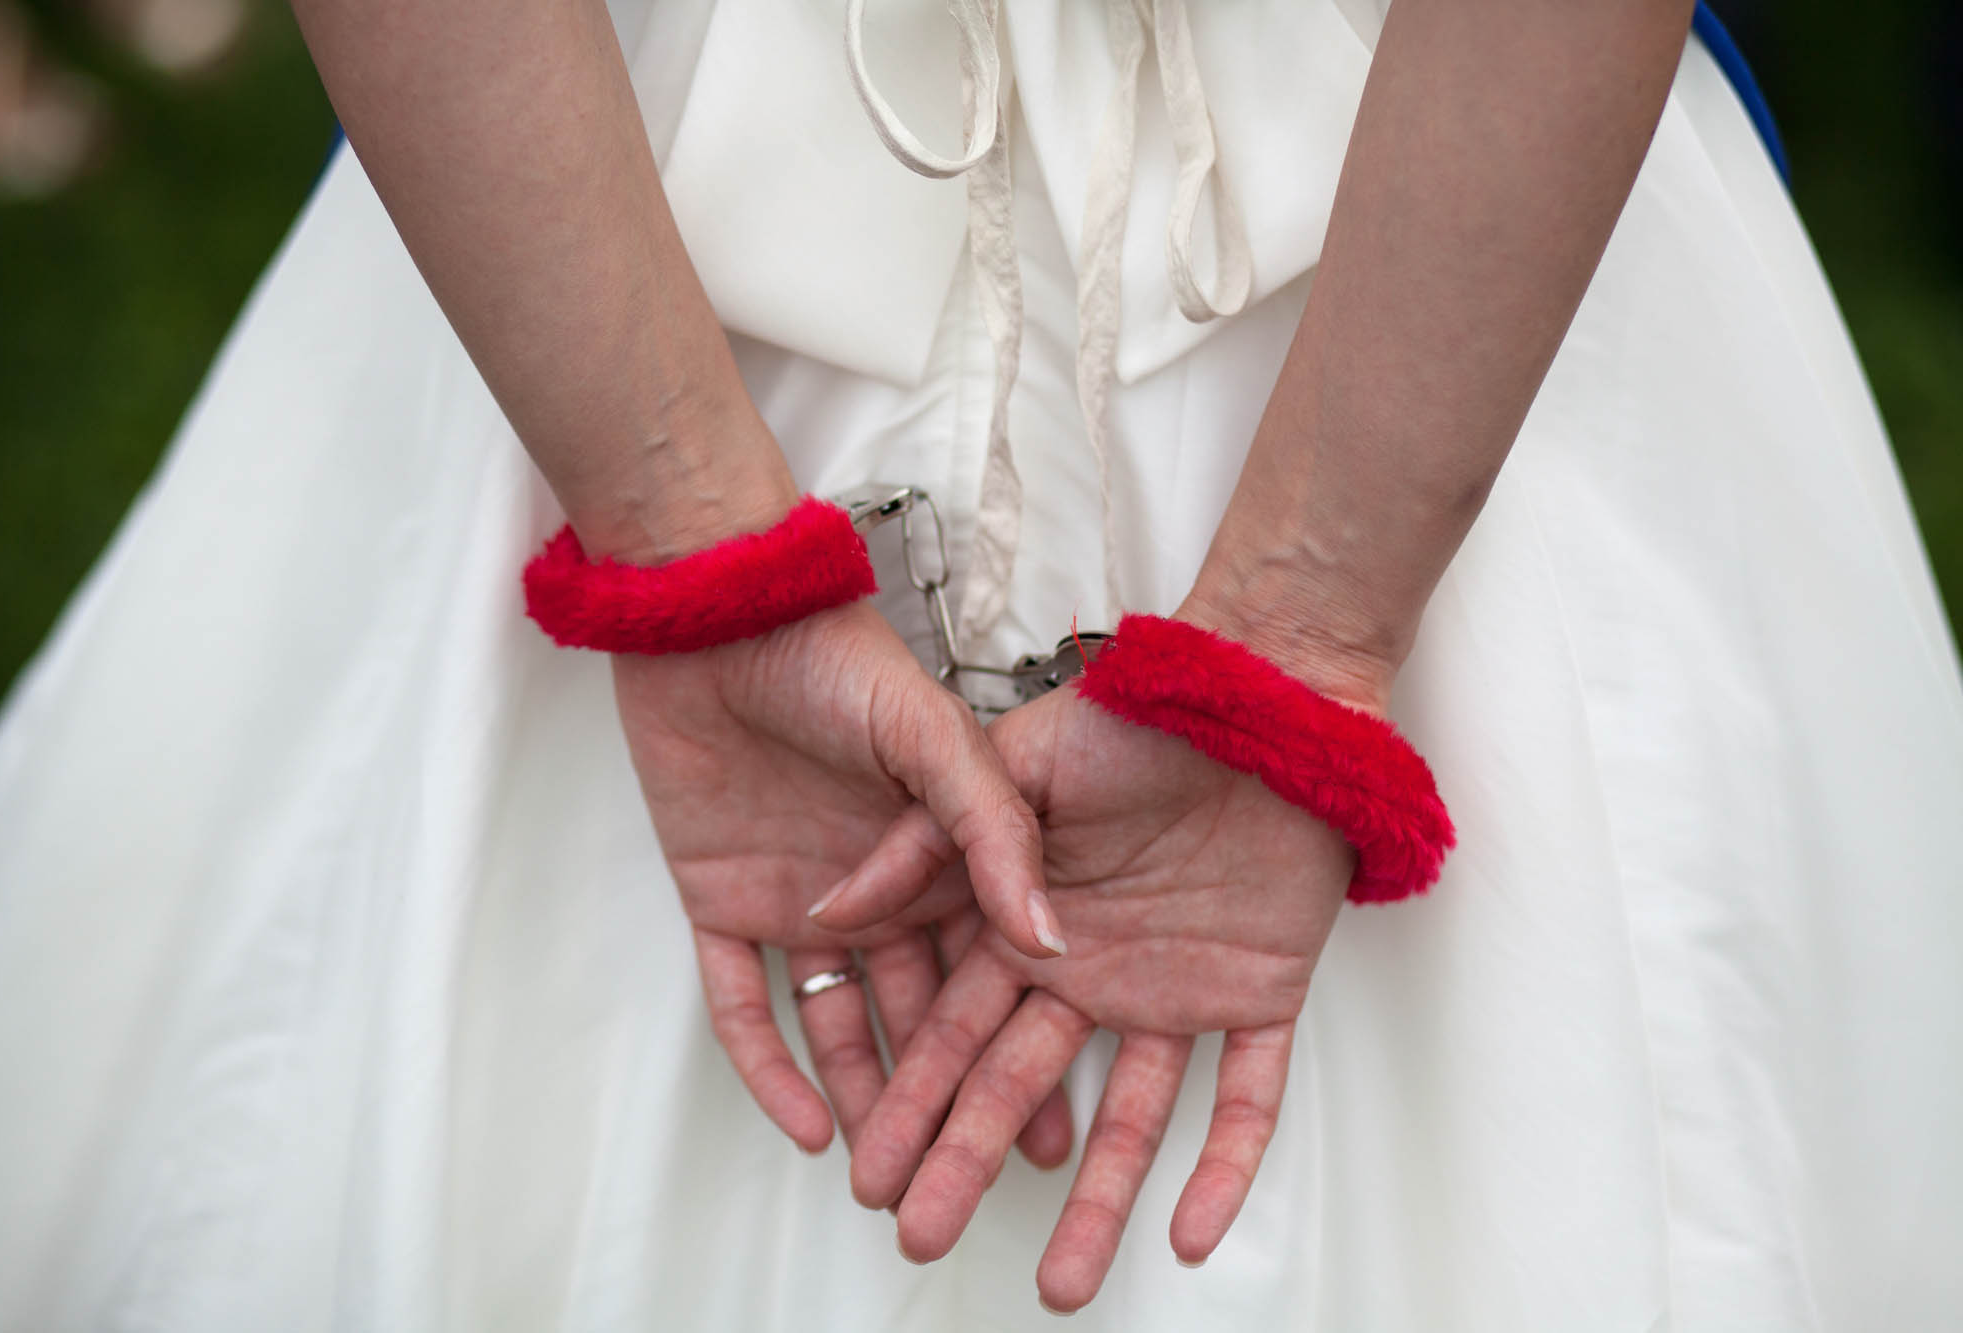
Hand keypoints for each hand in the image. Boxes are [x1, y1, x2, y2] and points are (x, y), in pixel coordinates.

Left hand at [611, 600, 1072, 1157]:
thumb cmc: (832, 657)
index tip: (1046, 1125)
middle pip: (918, 1013)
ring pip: (836, 1023)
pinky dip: (771, 1067)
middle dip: (948, 1097)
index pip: (984, 971)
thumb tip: (1052, 943)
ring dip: (860, 1094)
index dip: (1014, 1048)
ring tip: (887, 1172)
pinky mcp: (723, 904)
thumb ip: (994, 833)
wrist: (710, 616)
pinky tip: (805, 1124)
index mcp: (938, 851)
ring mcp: (799, 901)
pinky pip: (744, 1006)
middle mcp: (877, 889)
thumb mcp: (936, 735)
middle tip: (978, 1177)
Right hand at [820, 684, 1353, 1310]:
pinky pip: (1245, 1096)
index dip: (910, 1098)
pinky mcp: (1255, 992)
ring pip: (1131, 1116)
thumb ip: (926, 845)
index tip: (869, 1162)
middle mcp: (1091, 968)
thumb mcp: (1004, 765)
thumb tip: (830, 911)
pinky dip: (1224, 1164)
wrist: (1257, 690)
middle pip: (1019, 1084)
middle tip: (921, 1232)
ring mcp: (1173, 987)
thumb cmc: (1133, 714)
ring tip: (1063, 1284)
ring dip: (1098, 1200)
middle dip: (967, 1160)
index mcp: (1028, 922)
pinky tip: (1192, 1233)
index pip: (954, 1030)